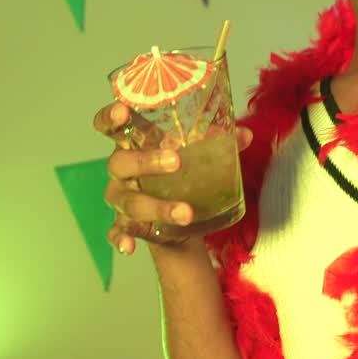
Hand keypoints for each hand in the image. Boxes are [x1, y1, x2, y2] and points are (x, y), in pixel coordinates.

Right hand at [94, 101, 251, 254]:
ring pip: (129, 201)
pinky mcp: (124, 223)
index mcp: (134, 143)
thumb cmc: (180, 171)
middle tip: (176, 161)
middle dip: (145, 161)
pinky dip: (121, 238)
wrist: (175, 214)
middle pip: (120, 162)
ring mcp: (120, 198)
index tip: (123, 112)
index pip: (111, 126)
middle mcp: (121, 170)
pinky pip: (116, 231)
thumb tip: (246, 134)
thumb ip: (218, 141)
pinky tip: (130, 246)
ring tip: (186, 212)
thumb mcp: (196, 154)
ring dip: (155, 206)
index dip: (111, 117)